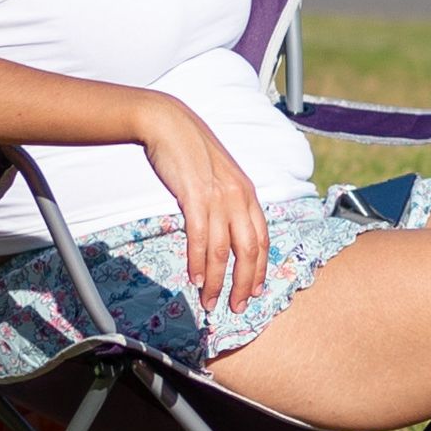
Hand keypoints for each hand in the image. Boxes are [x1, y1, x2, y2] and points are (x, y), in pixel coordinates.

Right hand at [128, 96, 270, 311]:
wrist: (169, 123)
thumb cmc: (190, 151)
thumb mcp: (218, 177)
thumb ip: (225, 201)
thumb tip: (223, 227)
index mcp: (247, 193)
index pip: (262, 239)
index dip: (261, 268)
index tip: (256, 290)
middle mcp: (239, 197)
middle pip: (249, 250)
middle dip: (245, 283)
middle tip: (238, 307)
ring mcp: (219, 197)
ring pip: (224, 250)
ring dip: (217, 280)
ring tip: (210, 302)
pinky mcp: (196, 196)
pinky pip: (201, 237)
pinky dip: (198, 261)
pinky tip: (195, 279)